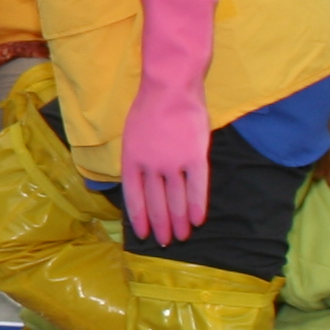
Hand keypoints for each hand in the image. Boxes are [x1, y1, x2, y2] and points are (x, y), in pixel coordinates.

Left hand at [120, 0, 221, 246]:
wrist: (170, 86)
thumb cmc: (151, 106)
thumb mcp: (133, 135)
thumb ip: (137, 160)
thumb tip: (141, 183)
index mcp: (131, 161)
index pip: (134, 198)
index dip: (139, 218)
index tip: (144, 234)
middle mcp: (150, 166)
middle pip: (156, 203)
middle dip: (160, 226)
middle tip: (165, 243)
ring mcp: (173, 163)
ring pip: (175, 200)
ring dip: (178, 222)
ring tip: (181, 237)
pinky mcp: (194, 157)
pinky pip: (196, 189)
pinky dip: (196, 207)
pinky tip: (197, 222)